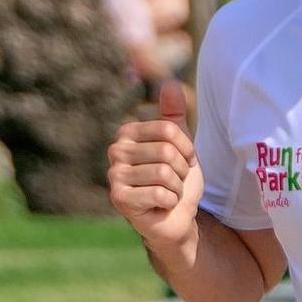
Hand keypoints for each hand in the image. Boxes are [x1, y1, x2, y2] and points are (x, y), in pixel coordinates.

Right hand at [107, 80, 203, 259]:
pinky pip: (159, 193)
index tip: (184, 161)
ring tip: (168, 194)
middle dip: (181, 171)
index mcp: (128, 133)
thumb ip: (174, 115)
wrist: (175, 217)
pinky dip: (170, 202)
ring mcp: (114, 175)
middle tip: (175, 182)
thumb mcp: (181, 145)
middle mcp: (116, 151)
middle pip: (167, 152)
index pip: (169, 130)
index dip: (186, 149)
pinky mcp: (119, 198)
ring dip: (176, 188)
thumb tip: (169, 83)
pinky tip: (161, 206)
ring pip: (164, 174)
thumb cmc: (176, 180)